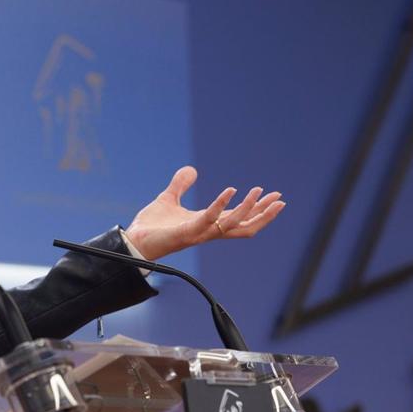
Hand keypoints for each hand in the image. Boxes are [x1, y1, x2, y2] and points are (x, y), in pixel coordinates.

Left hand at [124, 166, 284, 261]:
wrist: (132, 241)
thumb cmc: (151, 226)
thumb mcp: (168, 199)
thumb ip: (180, 185)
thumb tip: (191, 169)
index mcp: (206, 223)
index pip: (238, 218)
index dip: (256, 209)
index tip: (272, 196)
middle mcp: (207, 231)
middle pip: (244, 226)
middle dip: (263, 214)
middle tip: (280, 199)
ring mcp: (199, 233)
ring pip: (233, 225)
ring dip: (248, 209)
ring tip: (260, 192)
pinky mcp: (187, 233)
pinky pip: (209, 218)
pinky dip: (221, 204)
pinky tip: (231, 190)